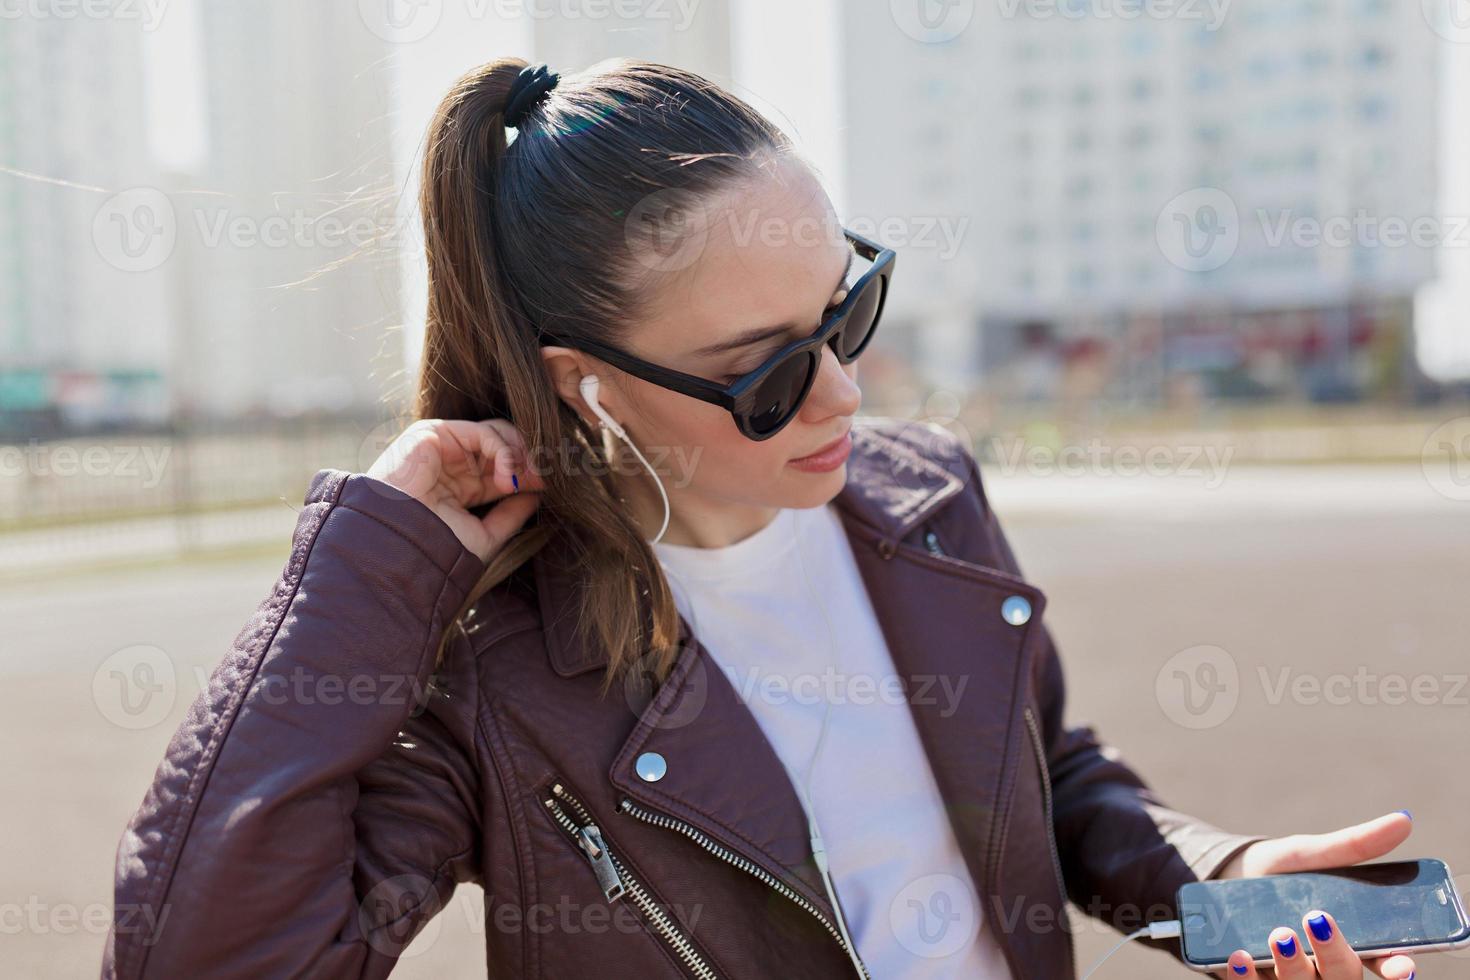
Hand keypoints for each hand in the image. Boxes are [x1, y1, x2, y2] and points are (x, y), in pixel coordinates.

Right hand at [367, 418, 545, 563]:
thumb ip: (511, 514)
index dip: (529, 475)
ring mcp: (444, 447)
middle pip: (505, 445)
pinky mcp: (434, 434)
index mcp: (462, 486)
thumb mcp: (486, 535)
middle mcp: (453, 464)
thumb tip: (537, 495)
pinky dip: (503, 452)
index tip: (549, 486)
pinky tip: (508, 478)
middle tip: (545, 478)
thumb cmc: (437, 549)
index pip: (504, 469)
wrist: (400, 548)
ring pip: (498, 433)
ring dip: (520, 454)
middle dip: (529, 460)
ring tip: (527, 480)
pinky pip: (483, 433)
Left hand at [1209, 811, 1416, 978]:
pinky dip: (1247, 976)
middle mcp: (1324, 967)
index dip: (1394, 968)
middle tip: (1318, 919)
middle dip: (1335, 954)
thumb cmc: (1281, 872)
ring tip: (1279, 934)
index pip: (1383, 963)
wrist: (1224, 878)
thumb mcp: (1312, 855)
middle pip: (1344, 977)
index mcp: (1351, 942)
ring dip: (1293, 966)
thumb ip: (1354, 846)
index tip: (1400, 965)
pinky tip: (1240, 956)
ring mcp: (1290, 978)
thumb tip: (1403, 820)